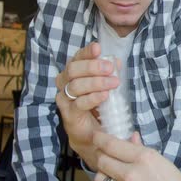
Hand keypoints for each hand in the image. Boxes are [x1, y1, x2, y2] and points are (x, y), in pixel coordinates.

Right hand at [55, 42, 118, 168]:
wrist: (91, 133)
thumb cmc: (98, 105)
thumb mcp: (106, 86)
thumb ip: (109, 73)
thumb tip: (116, 60)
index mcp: (73, 73)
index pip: (76, 58)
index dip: (86, 52)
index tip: (98, 48)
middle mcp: (65, 83)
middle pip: (73, 69)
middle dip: (92, 67)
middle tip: (110, 68)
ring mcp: (65, 99)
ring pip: (75, 85)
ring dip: (96, 82)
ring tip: (113, 83)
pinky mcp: (69, 114)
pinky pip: (78, 103)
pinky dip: (93, 98)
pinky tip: (105, 96)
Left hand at [93, 131, 180, 180]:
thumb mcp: (162, 161)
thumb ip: (142, 149)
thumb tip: (131, 138)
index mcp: (145, 158)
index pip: (111, 144)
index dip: (99, 138)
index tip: (96, 136)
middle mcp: (133, 174)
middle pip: (102, 160)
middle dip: (101, 155)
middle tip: (103, 152)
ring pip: (101, 178)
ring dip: (103, 172)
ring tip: (111, 171)